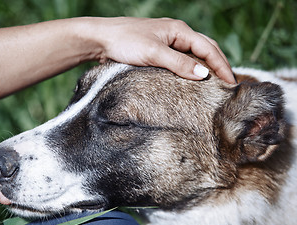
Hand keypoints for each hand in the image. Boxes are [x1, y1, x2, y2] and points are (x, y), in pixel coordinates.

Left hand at [91, 17, 234, 83]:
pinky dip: (191, 68)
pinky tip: (191, 79)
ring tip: (215, 84)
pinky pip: (181, 59)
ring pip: (194, 54)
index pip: (208, 48)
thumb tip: (203, 74)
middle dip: (218, 65)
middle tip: (228, 85)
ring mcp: (167, 41)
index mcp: (179, 30)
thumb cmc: (125, 41)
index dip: (222, 66)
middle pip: (205, 49)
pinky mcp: (158, 50)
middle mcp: (176, 34)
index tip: (231, 84)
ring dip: (206, 66)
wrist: (101, 39)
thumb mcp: (154, 53)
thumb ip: (178, 64)